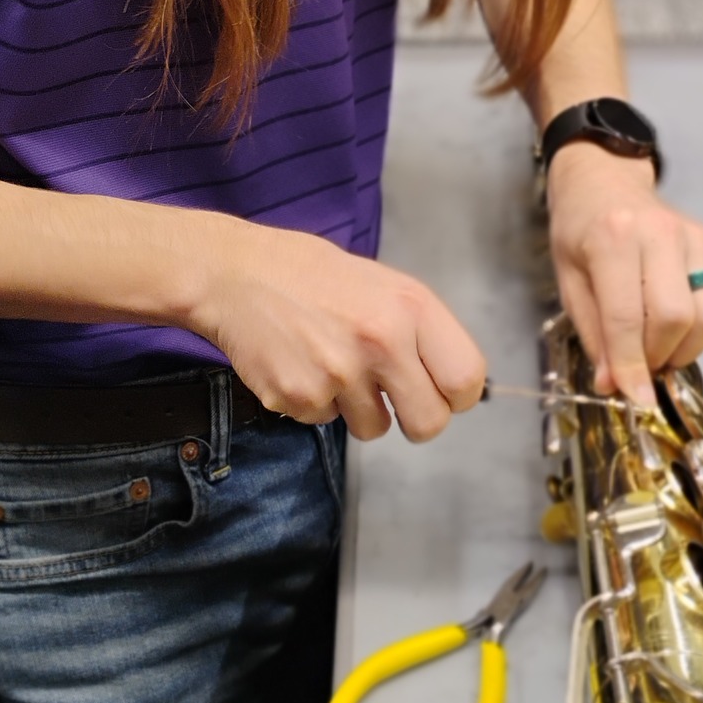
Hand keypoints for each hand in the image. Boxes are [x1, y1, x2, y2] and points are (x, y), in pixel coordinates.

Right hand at [189, 218, 485, 443]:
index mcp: (411, 307)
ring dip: (358, 409)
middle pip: (429, 423)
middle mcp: (381, 341)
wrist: (237, 273)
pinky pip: (326, 422)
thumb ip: (420, 331)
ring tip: (333, 364)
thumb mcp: (383, 284)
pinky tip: (301, 364)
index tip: (441, 392)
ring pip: (374, 430)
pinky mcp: (299, 397)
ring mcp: (338, 374)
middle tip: (393, 397)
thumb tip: (451, 381)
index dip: (456, 395)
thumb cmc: (313, 276)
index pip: (465, 379)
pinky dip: (316, 403)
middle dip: (414, 419)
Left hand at [545, 143, 702, 405]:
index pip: (626, 317)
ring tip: (663, 345)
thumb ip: (595, 334)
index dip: (631, 366)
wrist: (604, 183)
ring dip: (687, 345)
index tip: (635, 398)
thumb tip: (616, 385)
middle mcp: (661, 233)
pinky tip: (694, 317)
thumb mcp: (570, 283)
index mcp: (613, 239)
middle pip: (675, 317)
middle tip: (643, 362)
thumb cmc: (581, 232)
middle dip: (659, 355)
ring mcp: (697, 235)